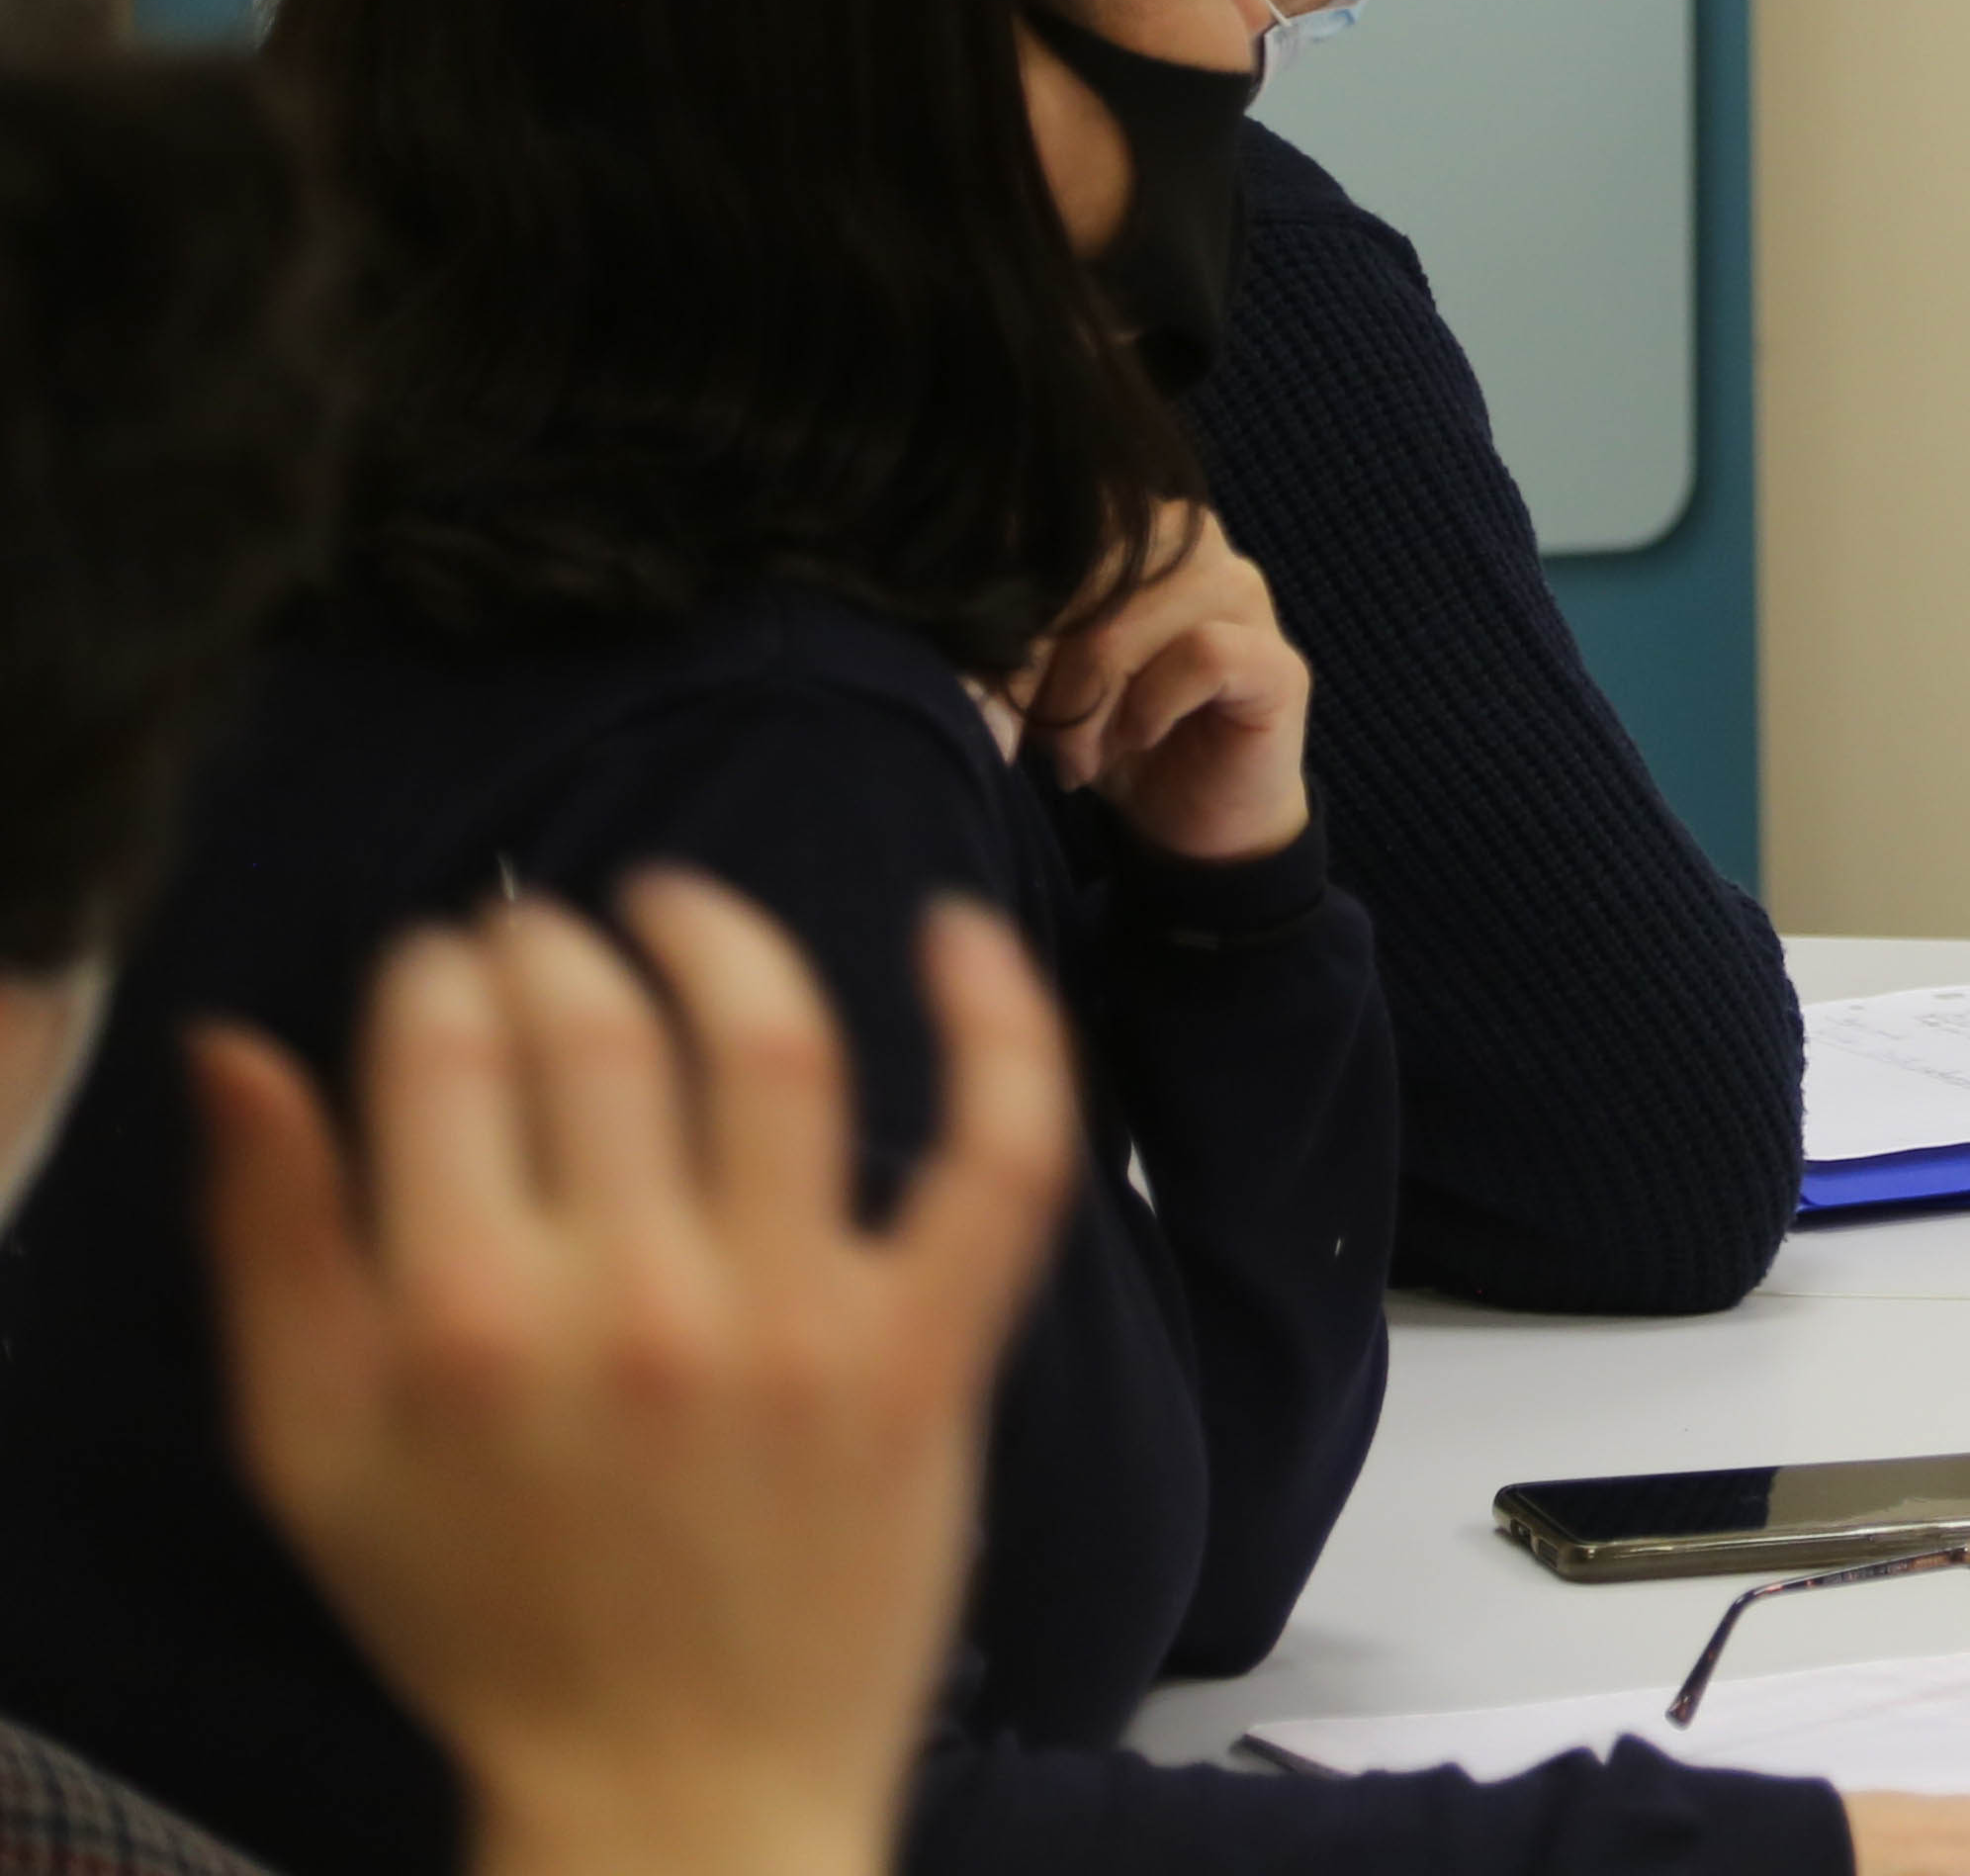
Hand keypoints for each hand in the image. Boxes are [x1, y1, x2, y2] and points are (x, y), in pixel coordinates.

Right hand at [194, 877, 1076, 1875]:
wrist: (673, 1788)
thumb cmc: (483, 1617)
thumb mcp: (313, 1454)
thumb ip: (270, 1243)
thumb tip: (238, 1051)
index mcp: (464, 1320)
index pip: (450, 1051)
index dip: (446, 972)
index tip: (451, 966)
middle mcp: (632, 1300)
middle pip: (603, 1034)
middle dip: (559, 950)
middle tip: (548, 937)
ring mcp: (797, 1320)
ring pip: (779, 1050)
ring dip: (725, 941)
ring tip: (679, 913)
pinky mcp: (928, 1353)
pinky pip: (999, 1155)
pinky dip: (998, 1023)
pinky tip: (956, 933)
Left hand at [1008, 507, 1311, 863]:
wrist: (1194, 823)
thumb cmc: (1112, 739)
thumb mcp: (1041, 681)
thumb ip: (1010, 639)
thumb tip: (948, 634)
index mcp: (1135, 533)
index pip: (1058, 527)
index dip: (1009, 602)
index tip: (979, 681)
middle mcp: (1196, 545)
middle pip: (1085, 569)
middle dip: (1035, 663)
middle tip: (1021, 734)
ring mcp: (1244, 597)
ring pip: (1128, 617)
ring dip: (1087, 701)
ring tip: (1079, 756)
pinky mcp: (1278, 663)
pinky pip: (1199, 656)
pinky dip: (1151, 707)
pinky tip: (1141, 739)